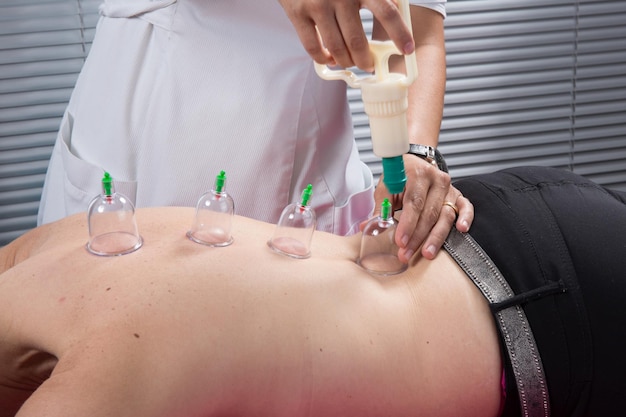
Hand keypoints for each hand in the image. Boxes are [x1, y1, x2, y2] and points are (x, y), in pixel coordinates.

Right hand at [277, 0, 414, 70]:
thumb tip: (397, 12)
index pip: (387, 12)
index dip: (400, 34)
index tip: (407, 50)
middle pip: (357, 42)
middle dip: (365, 60)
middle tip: (368, 65)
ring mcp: (318, 6)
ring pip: (336, 49)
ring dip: (345, 62)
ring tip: (349, 62)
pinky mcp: (298, 14)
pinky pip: (313, 48)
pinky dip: (323, 59)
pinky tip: (329, 58)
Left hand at [369, 155, 473, 262]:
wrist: (417, 163)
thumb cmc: (401, 177)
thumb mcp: (387, 186)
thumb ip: (380, 207)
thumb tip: (368, 227)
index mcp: (417, 174)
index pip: (413, 202)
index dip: (407, 224)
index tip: (400, 241)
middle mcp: (436, 180)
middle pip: (428, 213)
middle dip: (417, 237)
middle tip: (406, 253)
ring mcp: (449, 188)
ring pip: (445, 215)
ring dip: (436, 237)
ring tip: (427, 253)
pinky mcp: (458, 194)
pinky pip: (466, 206)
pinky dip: (466, 217)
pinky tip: (462, 229)